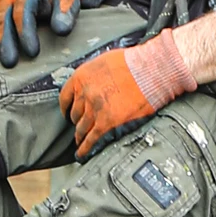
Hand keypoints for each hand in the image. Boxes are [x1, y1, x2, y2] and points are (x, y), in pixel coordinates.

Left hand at [60, 32, 189, 156]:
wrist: (150, 72)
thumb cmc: (133, 63)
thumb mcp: (104, 62)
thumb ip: (93, 76)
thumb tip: (92, 84)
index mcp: (81, 77)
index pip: (65, 97)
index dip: (66, 108)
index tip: (68, 113)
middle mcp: (84, 94)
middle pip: (74, 114)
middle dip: (77, 121)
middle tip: (80, 127)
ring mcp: (94, 110)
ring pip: (81, 128)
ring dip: (81, 136)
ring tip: (81, 142)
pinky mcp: (106, 123)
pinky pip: (91, 139)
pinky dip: (85, 148)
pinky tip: (82, 154)